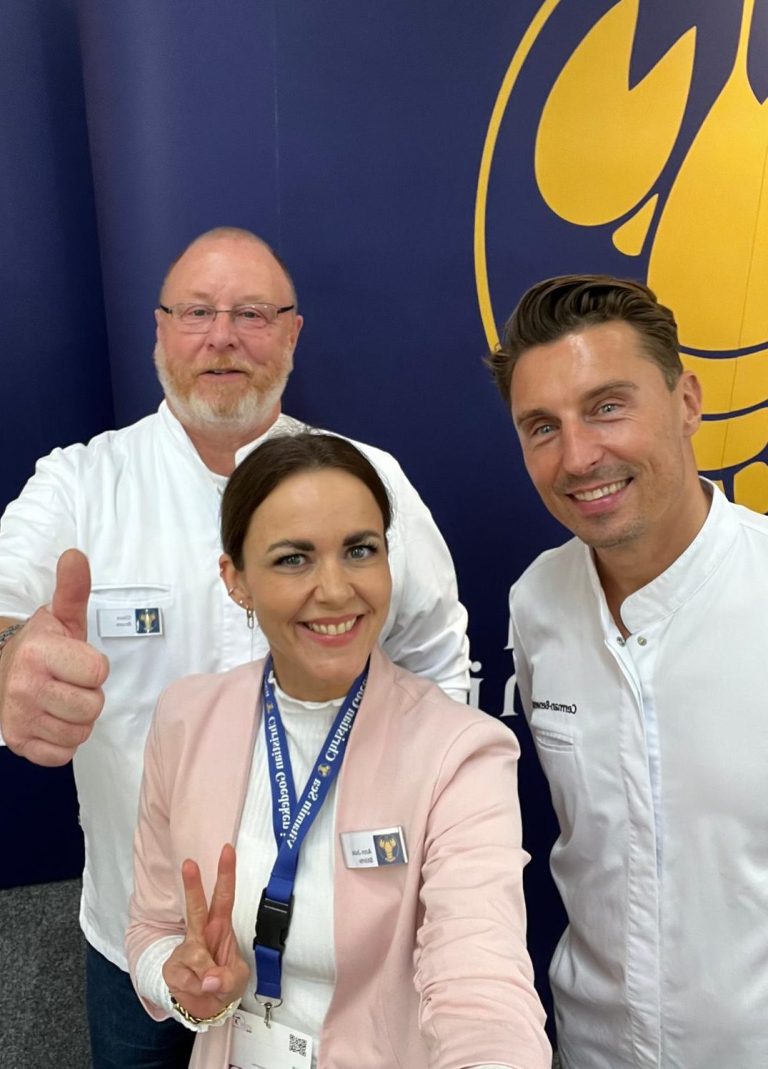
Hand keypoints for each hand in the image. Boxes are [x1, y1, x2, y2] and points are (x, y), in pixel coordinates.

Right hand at [0, 549, 108, 765]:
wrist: (4, 671)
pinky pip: (63, 754)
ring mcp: (19, 718)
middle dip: (88, 696)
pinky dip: (63, 742)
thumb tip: (76, 555)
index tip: (76, 661)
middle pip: (92, 706)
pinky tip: (52, 720)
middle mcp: (24, 686)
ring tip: (62, 700)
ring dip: (78, 719)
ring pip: (80, 732)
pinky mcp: (19, 743)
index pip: (98, 672)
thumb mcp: (62, 616)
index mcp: (38, 652)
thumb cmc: (45, 646)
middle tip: (70, 683)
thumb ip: (73, 588)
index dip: (94, 668)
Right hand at [163, 843, 249, 1021]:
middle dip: (192, 885)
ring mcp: (185, 949)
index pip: (224, 896)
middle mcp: (201, 932)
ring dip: (209, 976)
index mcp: (220, 926)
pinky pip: (188, 980)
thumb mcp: (236, 980)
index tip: (227, 849)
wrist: (204, 1007)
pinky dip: (198, 990)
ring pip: (195, 954)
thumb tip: (209, 980)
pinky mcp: (172, 968)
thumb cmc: (223, 982)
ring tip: (212, 985)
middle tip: (189, 863)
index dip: (226, 873)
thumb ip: (226, 979)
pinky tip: (198, 989)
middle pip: (196, 906)